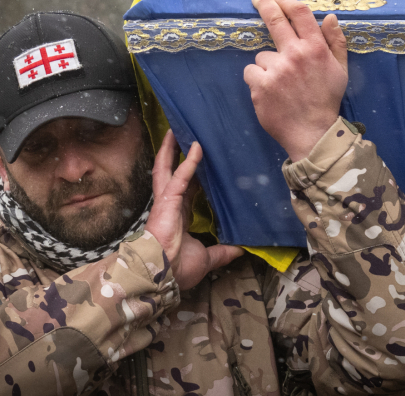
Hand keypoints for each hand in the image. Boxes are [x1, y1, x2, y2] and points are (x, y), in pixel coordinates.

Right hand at [145, 130, 243, 290]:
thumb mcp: (207, 258)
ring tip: (177, 129)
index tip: (201, 160)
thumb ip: (223, 251)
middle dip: (175, 154)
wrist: (162, 275)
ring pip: (168, 168)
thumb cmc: (178, 268)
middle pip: (172, 172)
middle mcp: (170, 204)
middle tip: (182, 135)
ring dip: (173, 149)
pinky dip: (188, 162)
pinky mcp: (167, 201)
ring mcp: (166, 201)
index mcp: (178, 216)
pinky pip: (179, 177)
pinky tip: (196, 148)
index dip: (193, 173)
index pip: (186, 189)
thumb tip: (242, 249)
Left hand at [244, 0, 348, 161]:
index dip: (286, 1)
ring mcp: (276, 70)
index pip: (299, 13)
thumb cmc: (326, 101)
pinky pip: (251, 72)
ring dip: (268, 66)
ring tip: (281, 85)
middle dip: (264, 4)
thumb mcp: (340, 70)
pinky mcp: (260, 86)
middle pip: (274, 20)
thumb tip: (330, 17)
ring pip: (262, 56)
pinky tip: (270, 93)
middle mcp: (295, 55)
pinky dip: (257, 81)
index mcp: (315, 49)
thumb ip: (336, 42)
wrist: (313, 133)